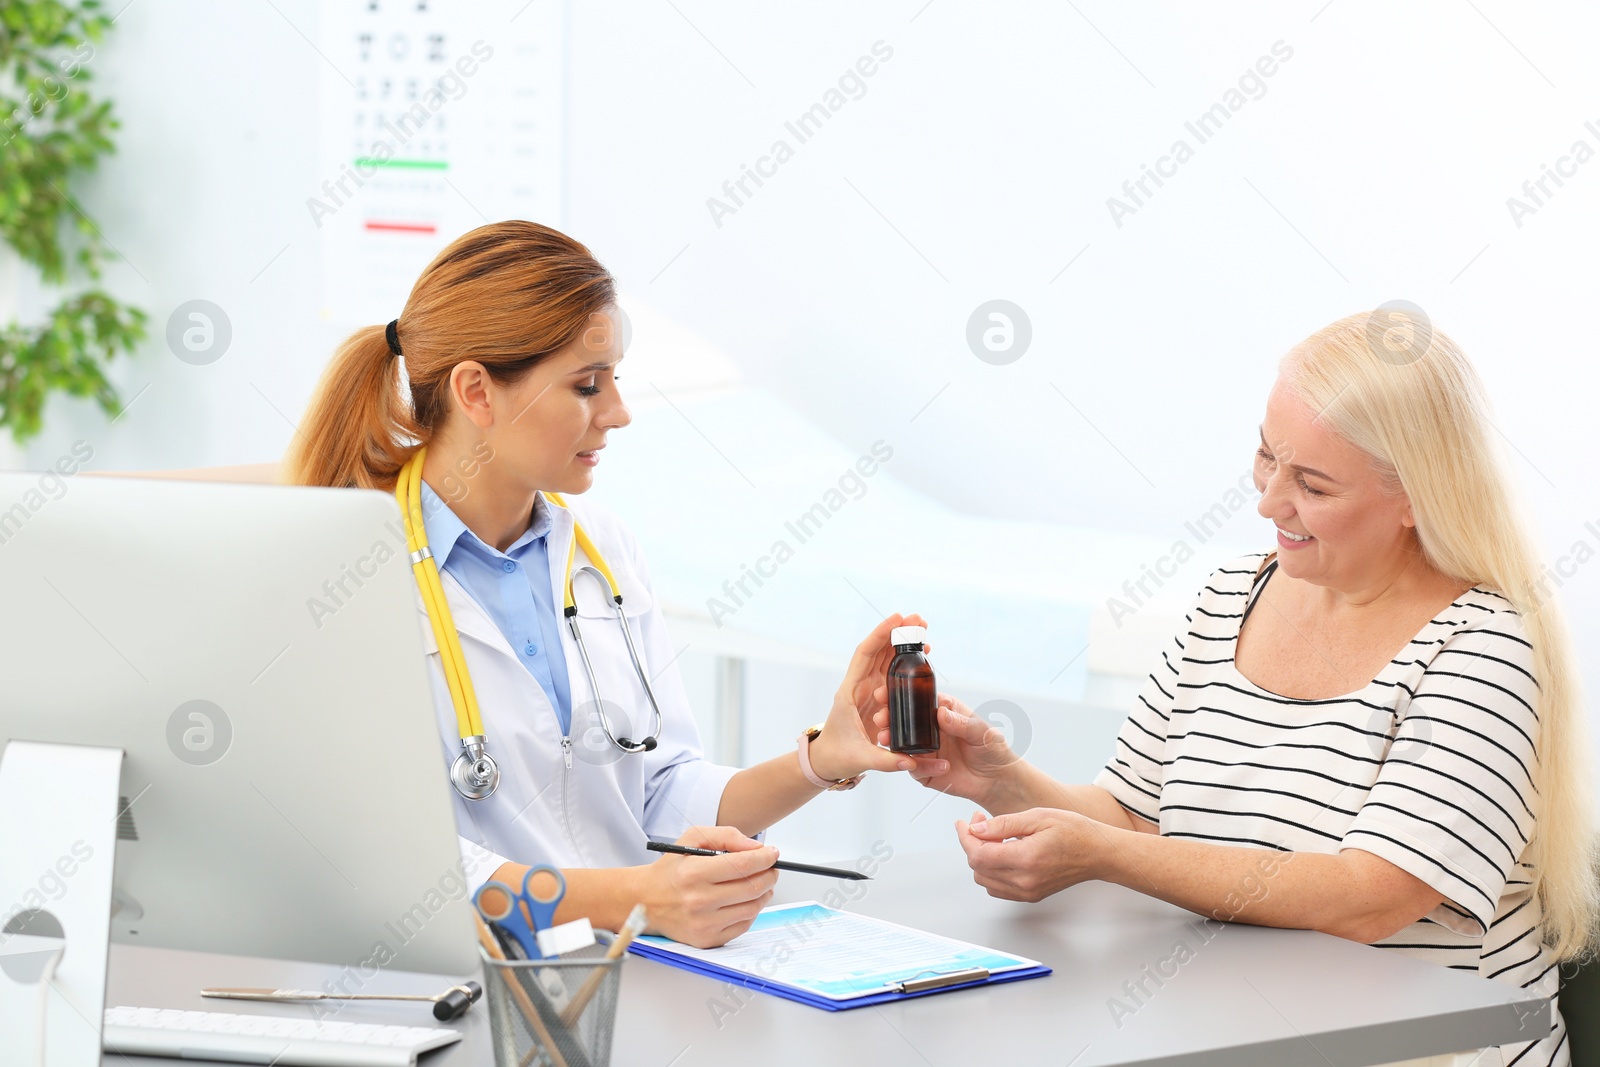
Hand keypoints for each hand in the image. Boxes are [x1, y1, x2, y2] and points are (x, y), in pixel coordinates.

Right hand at [637, 826, 778, 947]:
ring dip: (764, 893)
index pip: (744, 865)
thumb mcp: (692, 839)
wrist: (645, 900)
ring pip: (752, 908)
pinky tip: (746, 900)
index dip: (765, 858)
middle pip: (752, 887)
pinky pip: (743, 926)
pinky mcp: (707, 939)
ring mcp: (703, 923)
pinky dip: (752, 911)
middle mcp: (698, 900)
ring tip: (761, 882)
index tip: (772, 853)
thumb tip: (756, 847)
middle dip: (770, 874)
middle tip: (771, 867)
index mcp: (694, 873)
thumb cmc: (670, 869)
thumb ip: (726, 836)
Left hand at [807, 613, 949, 782]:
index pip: (864, 655)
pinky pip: (890, 672)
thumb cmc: (838, 757)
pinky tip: (920, 653)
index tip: (897, 619)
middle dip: (896, 632)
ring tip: (922, 629)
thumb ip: (887, 761)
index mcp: (849, 693)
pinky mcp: (876, 696)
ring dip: (901, 642)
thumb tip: (912, 761)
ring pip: (884, 658)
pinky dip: (903, 659)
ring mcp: (868, 689)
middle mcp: (858, 686)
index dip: (880, 635)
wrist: (828, 761)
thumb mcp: (862, 759)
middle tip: (918, 620)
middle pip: (877, 650)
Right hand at [872, 693, 1023, 808]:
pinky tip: (938, 766)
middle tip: (881, 719)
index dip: (901, 695)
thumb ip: (962, 723)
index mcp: (943, 711)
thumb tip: (942, 713)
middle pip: (903, 721)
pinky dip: (919, 766)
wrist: (997, 782)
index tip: (887, 694)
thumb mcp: (982, 732)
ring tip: (887, 740)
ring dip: (892, 742)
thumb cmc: (993, 750)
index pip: (918, 699)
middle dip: (889, 718)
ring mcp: (925, 750)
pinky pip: (913, 768)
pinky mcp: (925, 770)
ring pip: (901, 744)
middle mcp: (930, 730)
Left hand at [956, 807, 1106, 902]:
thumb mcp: (1037, 816)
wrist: (1098, 853)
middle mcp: (1025, 881)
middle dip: (972, 844)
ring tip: (992, 837)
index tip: (963, 823)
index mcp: (1026, 859)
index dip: (965, 838)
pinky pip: (998, 888)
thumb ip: (1003, 824)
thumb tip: (976, 830)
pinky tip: (1001, 852)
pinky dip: (992, 871)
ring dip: (981, 858)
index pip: (978, 855)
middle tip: (980, 824)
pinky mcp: (1030, 895)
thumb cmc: (1075, 832)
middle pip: (978, 869)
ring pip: (985, 880)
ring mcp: (1027, 892)